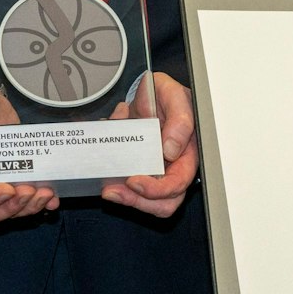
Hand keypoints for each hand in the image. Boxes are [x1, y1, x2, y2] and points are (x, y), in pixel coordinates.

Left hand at [100, 73, 197, 216]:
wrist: (147, 91)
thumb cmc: (166, 95)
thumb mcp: (174, 96)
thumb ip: (180, 120)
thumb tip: (172, 149)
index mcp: (187, 153)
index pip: (178, 183)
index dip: (157, 189)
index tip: (135, 181)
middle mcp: (172, 166)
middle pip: (163, 202)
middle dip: (138, 201)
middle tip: (116, 191)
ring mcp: (154, 170)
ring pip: (145, 200)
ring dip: (125, 198)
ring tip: (108, 188)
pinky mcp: (137, 168)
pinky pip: (128, 187)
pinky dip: (115, 183)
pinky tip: (105, 171)